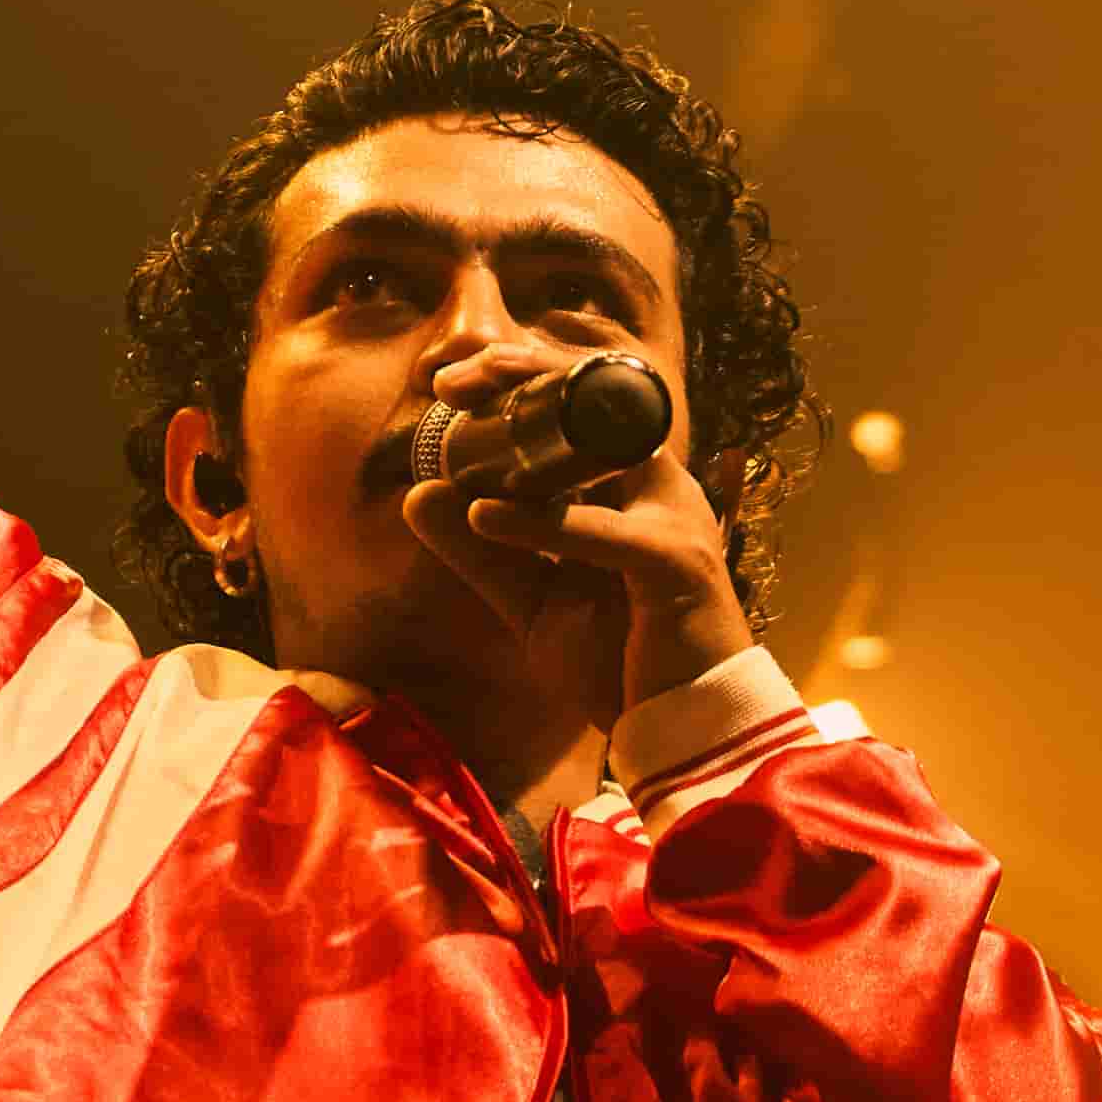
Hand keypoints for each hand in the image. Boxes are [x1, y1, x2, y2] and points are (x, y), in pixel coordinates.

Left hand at [396, 349, 752, 723]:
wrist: (682, 729)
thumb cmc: (622, 662)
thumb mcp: (535, 598)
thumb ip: (483, 551)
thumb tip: (419, 495)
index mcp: (635, 487)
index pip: (582, 405)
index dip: (521, 376)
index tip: (451, 380)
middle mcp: (659, 488)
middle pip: (596, 400)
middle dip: (521, 372)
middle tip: (451, 377)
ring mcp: (672, 519)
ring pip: (598, 447)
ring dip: (528, 426)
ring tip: (460, 418)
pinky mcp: (673, 562)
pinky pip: (596, 531)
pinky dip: (538, 523)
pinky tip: (482, 515)